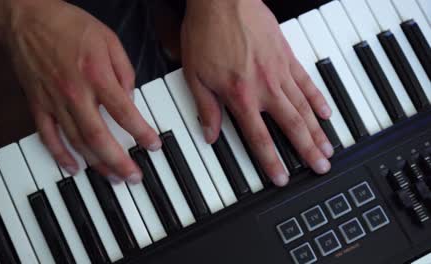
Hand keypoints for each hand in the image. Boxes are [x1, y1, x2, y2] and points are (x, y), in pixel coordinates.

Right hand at [5, 1, 160, 182]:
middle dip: (119, 161)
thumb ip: (125, 73)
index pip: (124, 113)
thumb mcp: (110, 41)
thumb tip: (130, 100)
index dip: (141, 133)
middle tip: (133, 177)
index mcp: (96, 75)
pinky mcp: (38, 104)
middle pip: (99, 137)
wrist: (28, 17)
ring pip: (76, 142)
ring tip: (112, 177)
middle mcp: (75, 92)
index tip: (154, 145)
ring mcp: (54, 101)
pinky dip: (60, 155)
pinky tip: (73, 168)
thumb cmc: (70, 26)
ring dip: (96, 163)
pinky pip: (48, 136)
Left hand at [181, 0, 332, 185]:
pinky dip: (318, 98)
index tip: (282, 177)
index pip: (259, 137)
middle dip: (307, 150)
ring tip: (328, 148)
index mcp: (240, 96)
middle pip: (291, 125)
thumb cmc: (206, 34)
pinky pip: (307, 81)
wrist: (222, 1)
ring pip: (303, 107)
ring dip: (317, 130)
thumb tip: (211, 135)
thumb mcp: (195, 76)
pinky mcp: (287, 56)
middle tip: (321, 167)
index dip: (271, 160)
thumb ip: (207, 108)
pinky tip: (326, 112)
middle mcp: (265, 87)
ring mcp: (279, 71)